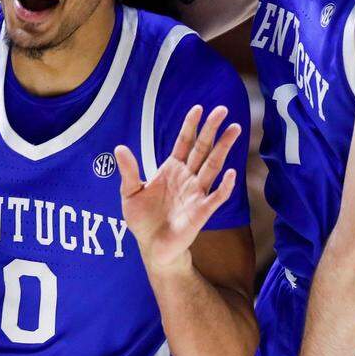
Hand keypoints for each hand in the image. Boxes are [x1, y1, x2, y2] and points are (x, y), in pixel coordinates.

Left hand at [114, 105, 241, 270]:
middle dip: (212, 129)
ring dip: (224, 148)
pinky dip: (224, 186)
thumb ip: (129, 171)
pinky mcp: (201, 212)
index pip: (184, 142)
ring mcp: (197, 193)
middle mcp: (188, 177)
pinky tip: (231, 173)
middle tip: (223, 110)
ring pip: (213, 166)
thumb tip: (119, 148)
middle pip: (203, 148)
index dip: (190, 125)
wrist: (151, 247)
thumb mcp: (130, 193)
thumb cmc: (143, 220)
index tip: (198, 108)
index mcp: (172, 169)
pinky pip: (216, 197)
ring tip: (235, 129)